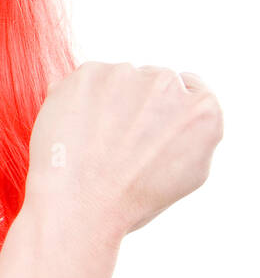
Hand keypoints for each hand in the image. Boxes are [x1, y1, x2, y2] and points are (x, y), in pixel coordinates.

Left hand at [24, 62, 223, 250]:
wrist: (79, 203)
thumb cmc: (131, 198)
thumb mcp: (188, 173)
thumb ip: (194, 134)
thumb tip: (181, 110)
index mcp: (202, 111)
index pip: (189, 89)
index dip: (166, 107)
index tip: (149, 123)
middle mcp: (168, 85)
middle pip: (153, 80)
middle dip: (137, 103)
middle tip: (117, 139)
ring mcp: (126, 75)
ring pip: (118, 79)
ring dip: (108, 99)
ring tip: (94, 140)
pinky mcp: (88, 73)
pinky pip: (87, 80)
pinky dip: (79, 99)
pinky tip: (75, 130)